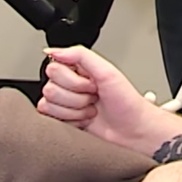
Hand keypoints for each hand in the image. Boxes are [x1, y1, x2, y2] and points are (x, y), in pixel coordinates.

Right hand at [37, 46, 155, 147]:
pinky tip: (84, 119)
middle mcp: (69, 83)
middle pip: (50, 88)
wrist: (133, 130)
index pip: (53, 69)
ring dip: (75, 110)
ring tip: (91, 108)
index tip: (92, 84)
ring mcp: (65, 102)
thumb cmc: (126, 102)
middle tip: (93, 98)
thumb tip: (52, 51)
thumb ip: (80, 55)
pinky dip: (70, 120)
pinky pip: (49, 118)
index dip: (73, 81)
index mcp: (77, 68)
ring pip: (48, 104)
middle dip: (76, 98)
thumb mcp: (107, 71)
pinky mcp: (63, 119)